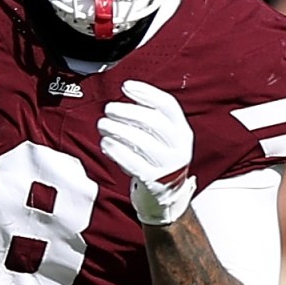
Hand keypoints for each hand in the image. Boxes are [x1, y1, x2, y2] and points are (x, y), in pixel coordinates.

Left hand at [97, 80, 195, 224]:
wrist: (165, 198)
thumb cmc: (158, 161)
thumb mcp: (163, 139)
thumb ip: (150, 119)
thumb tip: (127, 93)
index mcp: (182, 132)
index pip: (167, 105)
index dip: (146, 93)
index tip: (126, 86)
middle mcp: (179, 148)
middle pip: (153, 121)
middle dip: (127, 111)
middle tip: (108, 109)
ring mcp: (168, 166)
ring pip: (141, 141)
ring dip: (117, 129)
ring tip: (103, 124)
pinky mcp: (153, 181)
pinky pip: (132, 162)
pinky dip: (116, 150)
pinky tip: (106, 143)